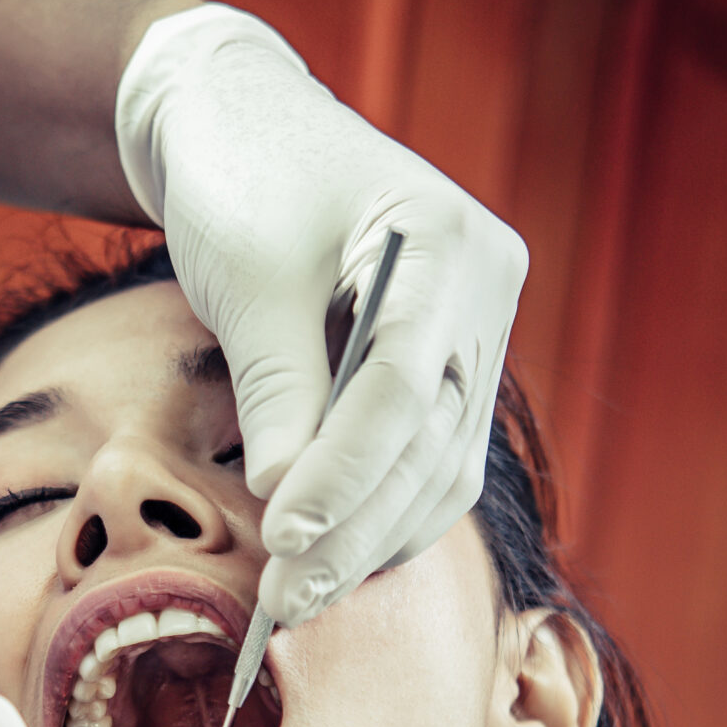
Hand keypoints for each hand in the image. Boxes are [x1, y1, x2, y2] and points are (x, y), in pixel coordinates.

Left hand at [117, 5, 527, 626]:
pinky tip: (327, 564)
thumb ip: (277, 391)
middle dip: (354, 531)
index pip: (406, 386)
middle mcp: (485, 291)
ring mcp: (476, 333)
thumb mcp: (249, 280)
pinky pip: (428, 464)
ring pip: (440, 468)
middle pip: (432, 440)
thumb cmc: (241, 181)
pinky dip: (380, 518)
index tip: (282, 538)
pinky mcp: (446, 370)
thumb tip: (287, 506)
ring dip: (370, 542)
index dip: (344, 473)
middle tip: (281, 603)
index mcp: (450, 242)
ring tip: (294, 601)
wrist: (242, 122)